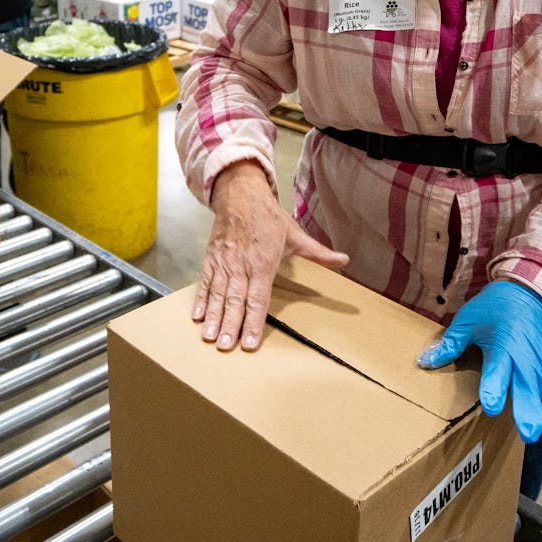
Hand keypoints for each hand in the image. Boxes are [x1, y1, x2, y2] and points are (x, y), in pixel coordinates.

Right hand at [194, 161, 349, 351]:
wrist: (240, 194)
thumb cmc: (268, 217)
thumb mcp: (295, 234)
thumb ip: (318, 253)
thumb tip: (344, 260)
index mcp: (263, 263)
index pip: (258, 299)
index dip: (254, 322)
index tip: (250, 342)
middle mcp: (241, 266)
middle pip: (235, 301)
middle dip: (230, 325)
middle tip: (225, 346)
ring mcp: (224, 263)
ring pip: (218, 294)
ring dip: (213, 317)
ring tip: (209, 337)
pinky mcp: (211, 259)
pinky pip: (205, 282)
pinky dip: (200, 299)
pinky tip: (197, 316)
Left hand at [418, 281, 541, 443]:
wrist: (525, 293)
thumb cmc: (493, 308)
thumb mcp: (467, 320)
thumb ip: (450, 344)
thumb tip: (425, 362)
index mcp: (502, 346)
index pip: (497, 370)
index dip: (494, 388)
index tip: (492, 406)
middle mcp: (524, 358)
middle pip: (528, 386)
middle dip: (530, 409)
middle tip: (530, 432)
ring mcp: (540, 364)